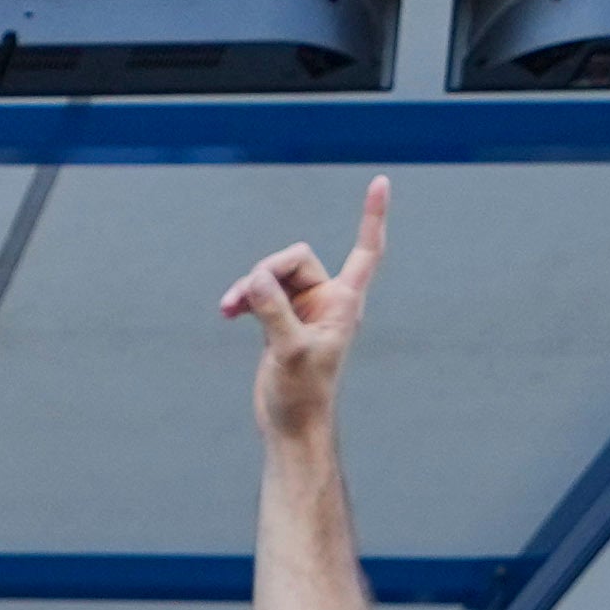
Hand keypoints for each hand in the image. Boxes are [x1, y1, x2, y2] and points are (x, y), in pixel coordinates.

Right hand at [226, 176, 386, 433]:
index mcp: (344, 302)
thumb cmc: (303, 396)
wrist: (292, 428)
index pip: (365, 250)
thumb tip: (256, 278)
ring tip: (229, 308)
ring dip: (249, 287)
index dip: (372, 217)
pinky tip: (229, 312)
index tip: (381, 182)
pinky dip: (244, 298)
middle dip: (268, 272)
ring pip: (273, 275)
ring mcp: (302, 311)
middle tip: (245, 296)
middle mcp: (326, 301)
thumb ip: (274, 311)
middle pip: (296, 259)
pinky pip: (261, 293)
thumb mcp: (289, 351)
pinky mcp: (280, 322)